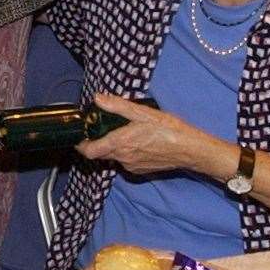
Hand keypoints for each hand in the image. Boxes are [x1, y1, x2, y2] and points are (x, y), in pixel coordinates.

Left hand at [75, 93, 211, 176]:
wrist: (191, 150)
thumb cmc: (169, 130)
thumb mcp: (143, 113)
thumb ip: (118, 106)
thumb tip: (98, 98)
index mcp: (120, 144)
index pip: (89, 151)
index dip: (80, 144)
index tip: (78, 134)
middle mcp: (123, 158)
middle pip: (100, 153)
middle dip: (98, 140)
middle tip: (103, 125)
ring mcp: (132, 166)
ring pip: (114, 156)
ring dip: (114, 145)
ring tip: (124, 130)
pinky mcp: (141, 170)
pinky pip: (126, 161)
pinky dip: (126, 151)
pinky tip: (138, 141)